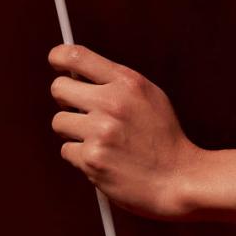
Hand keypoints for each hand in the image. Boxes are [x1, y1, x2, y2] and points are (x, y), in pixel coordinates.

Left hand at [47, 44, 205, 221]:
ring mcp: (100, 131)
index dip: (59, 57)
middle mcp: (112, 103)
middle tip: (83, 112)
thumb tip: (77, 74)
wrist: (179, 179)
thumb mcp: (151, 98)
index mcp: (128, 83)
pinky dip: (81, 156)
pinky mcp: (91, 158)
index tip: (57, 62)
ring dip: (74, 132)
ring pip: (59, 122)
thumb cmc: (164, 139)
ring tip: (101, 140)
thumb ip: (117, 84)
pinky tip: (105, 158)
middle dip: (67, 100)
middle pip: (59, 88)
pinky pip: (67, 150)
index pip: (77, 56)